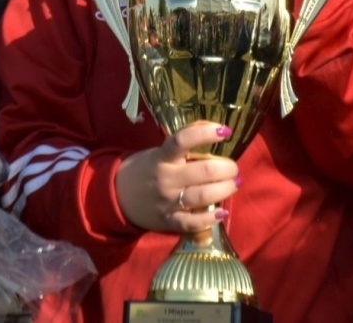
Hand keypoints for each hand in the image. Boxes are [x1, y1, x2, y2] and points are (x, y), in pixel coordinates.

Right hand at [115, 121, 240, 232]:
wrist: (118, 196)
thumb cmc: (147, 168)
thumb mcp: (160, 151)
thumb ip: (186, 141)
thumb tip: (217, 130)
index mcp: (162, 157)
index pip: (183, 140)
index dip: (205, 133)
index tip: (225, 131)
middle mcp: (166, 178)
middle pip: (203, 171)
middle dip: (227, 168)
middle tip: (233, 168)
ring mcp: (168, 202)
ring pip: (204, 196)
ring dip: (225, 189)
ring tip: (234, 183)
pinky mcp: (169, 221)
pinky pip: (193, 222)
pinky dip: (211, 218)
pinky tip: (222, 211)